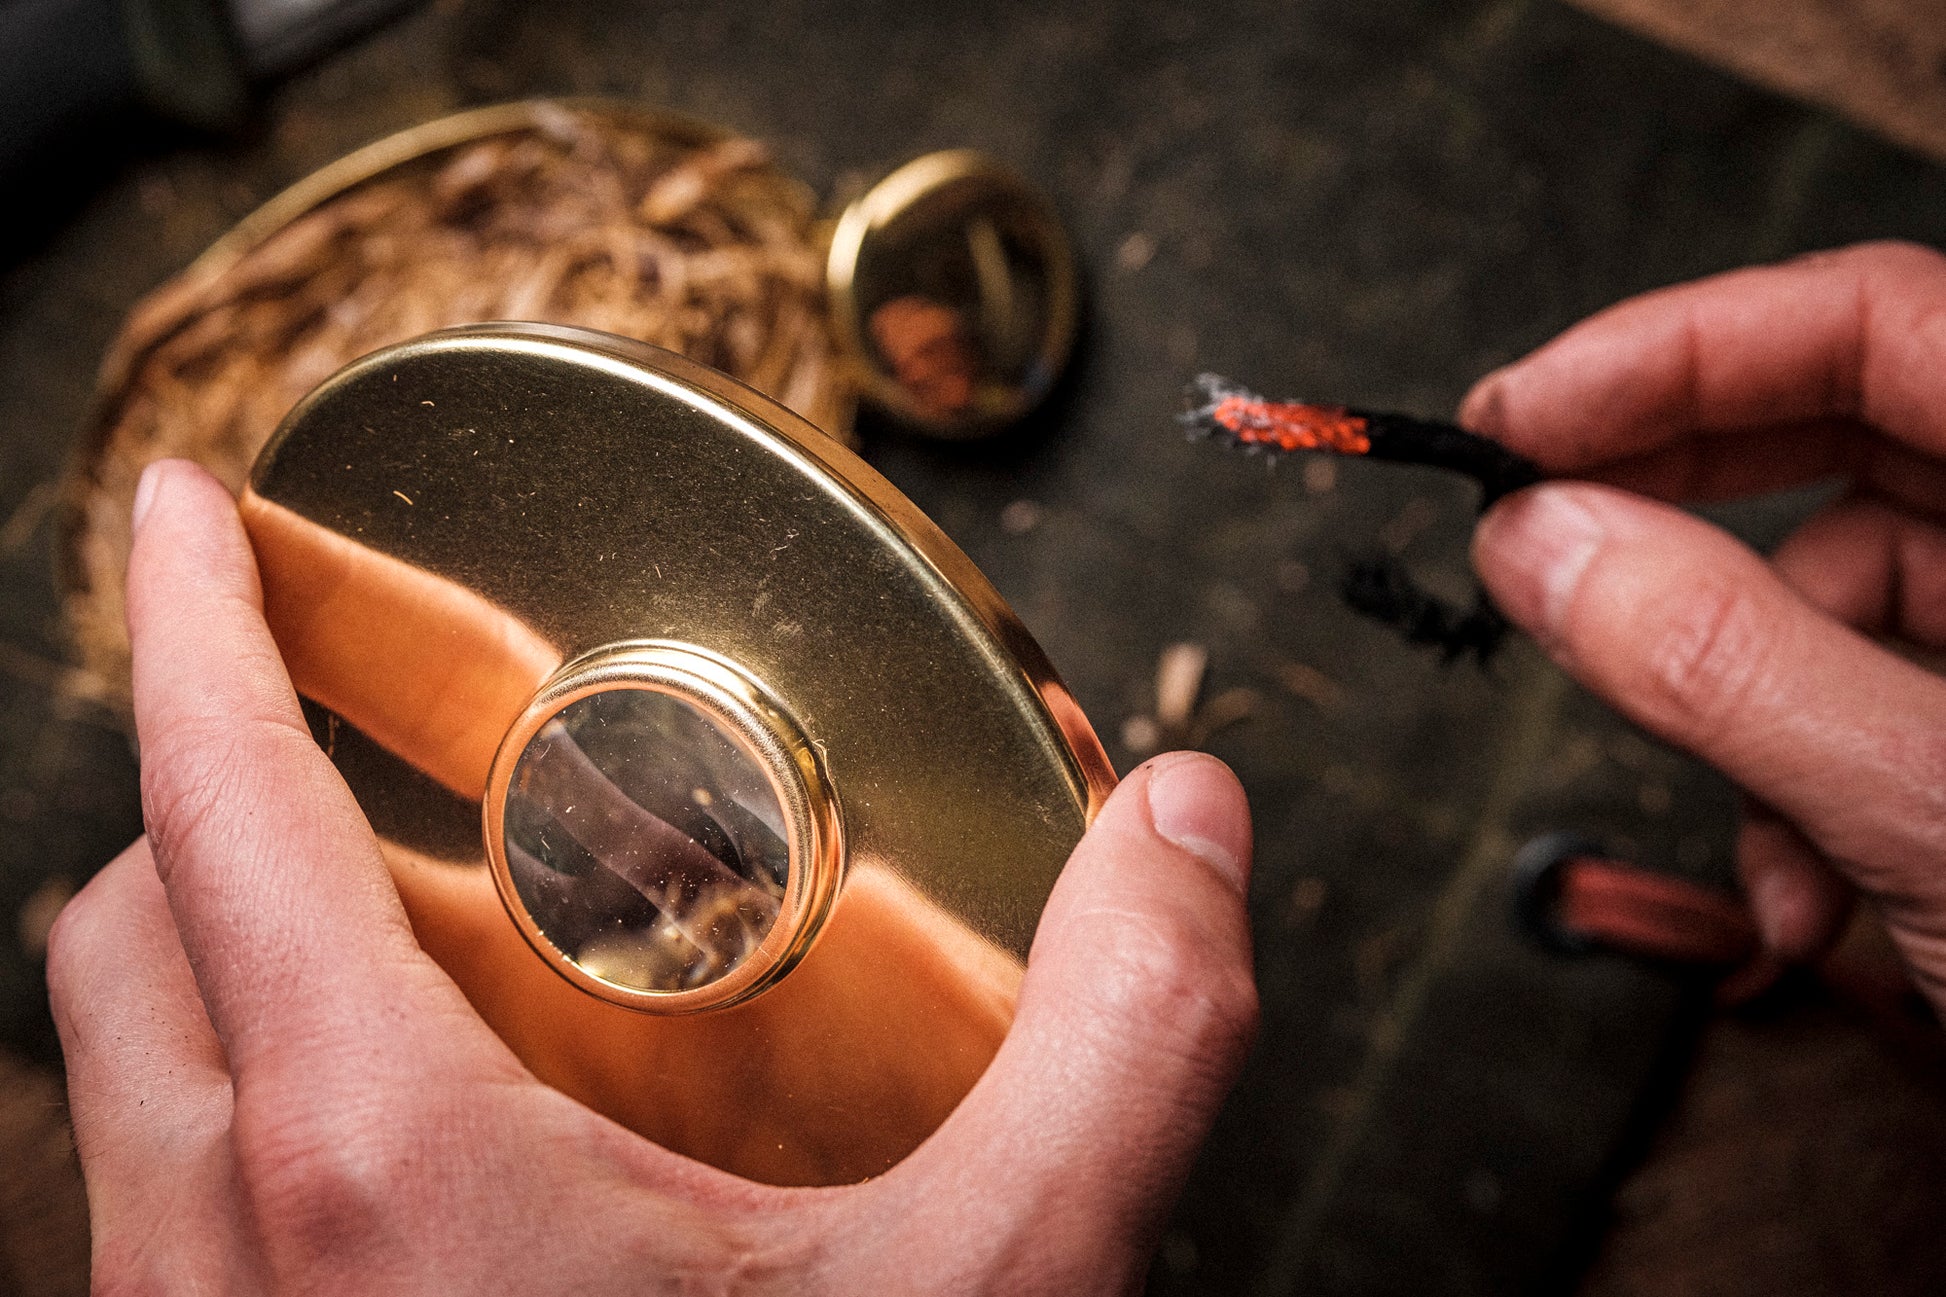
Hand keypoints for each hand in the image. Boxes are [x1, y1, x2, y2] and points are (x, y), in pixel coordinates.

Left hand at [49, 460, 1257, 1293]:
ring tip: (430, 953)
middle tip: (391, 777)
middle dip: (222, 800)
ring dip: (234, 961)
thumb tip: (1190, 829)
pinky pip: (166, 1205)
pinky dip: (258, 1116)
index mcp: (368, 1170)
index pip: (212, 808)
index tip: (185, 503)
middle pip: (125, 921)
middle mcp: (215, 1254)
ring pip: (122, 1071)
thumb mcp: (994, 1296)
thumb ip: (1122, 1043)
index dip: (197, 625)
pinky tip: (446, 1163)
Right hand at [1464, 240, 1945, 1008]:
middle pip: (1849, 427)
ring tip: (1765, 856)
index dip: (1670, 349)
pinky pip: (1872, 697)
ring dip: (1752, 716)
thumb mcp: (1938, 809)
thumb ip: (1729, 659)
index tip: (1516, 423)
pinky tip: (1819, 897)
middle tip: (1533, 534)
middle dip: (1679, 503)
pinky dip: (1809, 792)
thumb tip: (1539, 543)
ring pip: (1845, 589)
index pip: (1875, 322)